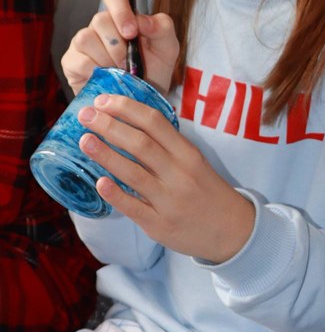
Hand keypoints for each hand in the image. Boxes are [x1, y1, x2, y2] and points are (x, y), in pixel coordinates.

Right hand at [61, 0, 179, 96]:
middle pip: (100, 19)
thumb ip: (162, 27)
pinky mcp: (71, 62)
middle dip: (119, 45)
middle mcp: (100, 26)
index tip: (131, 32)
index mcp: (122, 16)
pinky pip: (78, 60)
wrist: (143, 100)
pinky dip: (94, 71)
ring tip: (119, 72)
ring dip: (107, 59)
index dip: (120, 10)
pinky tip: (105, 78)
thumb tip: (142, 20)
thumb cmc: (154, 69)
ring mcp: (83, 43)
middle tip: (129, 63)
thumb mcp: (168, 48)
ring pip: (86, 38)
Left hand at [76, 92, 255, 261]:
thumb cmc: (206, 191)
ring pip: (134, 173)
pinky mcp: (160, 225)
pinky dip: (115, 194)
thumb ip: (165, 145)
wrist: (233, 231)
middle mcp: (180, 174)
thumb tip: (124, 123)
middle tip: (84, 115)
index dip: (126, 108)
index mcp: (188, 153)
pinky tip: (98, 182)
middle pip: (141, 144)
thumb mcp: (194, 162)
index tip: (102, 100)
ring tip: (84, 140)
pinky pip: (134, 208)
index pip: (155, 122)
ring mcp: (169, 201)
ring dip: (106, 155)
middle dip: (109, 126)